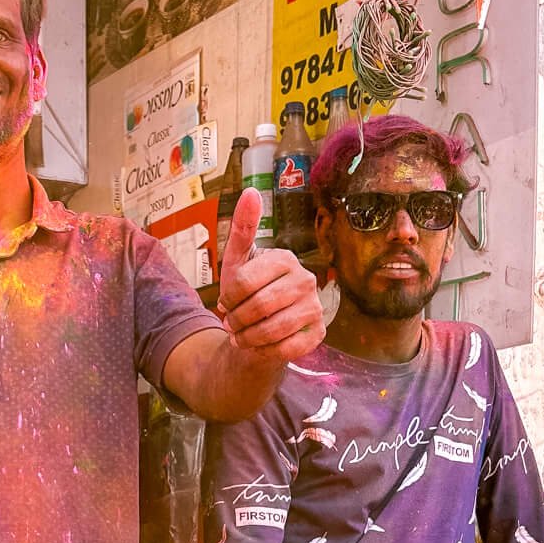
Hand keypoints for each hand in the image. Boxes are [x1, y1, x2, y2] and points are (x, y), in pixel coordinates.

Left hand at [217, 191, 324, 364]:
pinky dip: (265, 350)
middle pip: (260, 306)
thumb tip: (251, 191)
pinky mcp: (318, 333)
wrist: (259, 330)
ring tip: (241, 336)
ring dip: (248, 337)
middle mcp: (306, 279)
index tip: (224, 303)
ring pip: (273, 329)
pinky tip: (259, 345)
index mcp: (284, 258)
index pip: (245, 280)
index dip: (228, 298)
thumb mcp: (237, 262)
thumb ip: (242, 229)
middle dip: (237, 320)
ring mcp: (316, 307)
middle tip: (230, 323)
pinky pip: (286, 348)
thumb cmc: (246, 295)